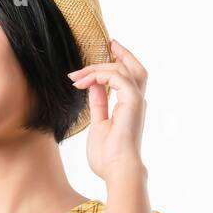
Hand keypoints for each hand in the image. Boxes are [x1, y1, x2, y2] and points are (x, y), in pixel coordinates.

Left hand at [67, 39, 147, 180]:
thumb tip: (92, 87)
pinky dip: (99, 75)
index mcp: (129, 108)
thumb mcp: (98, 125)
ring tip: (76, 75)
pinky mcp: (133, 102)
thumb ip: (98, 104)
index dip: (118, 63)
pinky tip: (82, 82)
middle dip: (122, 53)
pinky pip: (117, 77)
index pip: (127, 79)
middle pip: (134, 68)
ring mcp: (137, 101)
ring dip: (98, 67)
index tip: (106, 51)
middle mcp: (136, 102)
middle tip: (108, 42)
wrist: (116, 171)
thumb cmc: (107, 157)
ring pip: (124, 69)